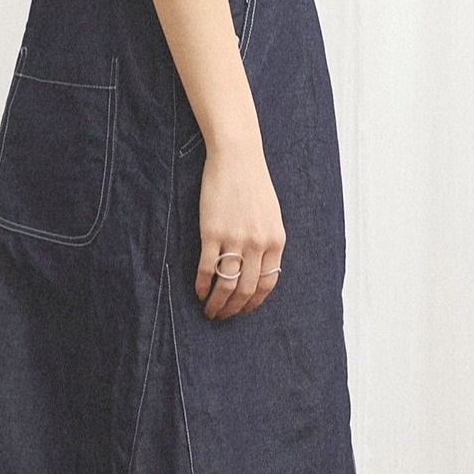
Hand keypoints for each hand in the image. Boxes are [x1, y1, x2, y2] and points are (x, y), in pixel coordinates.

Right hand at [195, 139, 285, 319]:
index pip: (266, 283)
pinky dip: (201, 284)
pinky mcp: (211, 232)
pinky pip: (206, 268)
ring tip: (209, 310)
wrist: (236, 158)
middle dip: (233, 308)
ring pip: (225, 283)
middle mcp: (257, 244)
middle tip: (223, 316)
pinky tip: (198, 291)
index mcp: (276, 241)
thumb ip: (268, 242)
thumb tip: (259, 269)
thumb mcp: (271, 215)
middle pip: (245, 289)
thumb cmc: (254, 184)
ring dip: (216, 302)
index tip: (244, 310)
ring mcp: (234, 239)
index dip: (254, 302)